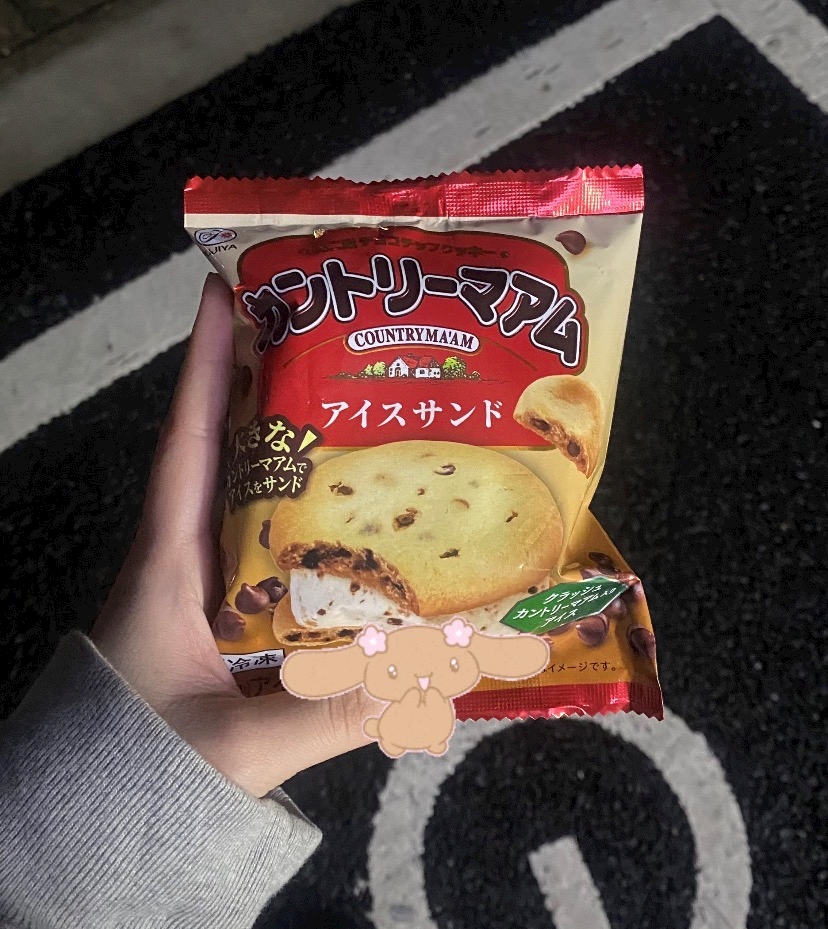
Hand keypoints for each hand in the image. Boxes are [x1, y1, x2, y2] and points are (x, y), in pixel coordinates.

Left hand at [91, 275, 378, 796]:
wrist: (93, 820)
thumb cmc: (144, 772)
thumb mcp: (236, 747)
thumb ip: (335, 719)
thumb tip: (440, 676)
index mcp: (170, 561)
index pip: (186, 442)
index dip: (204, 366)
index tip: (225, 293)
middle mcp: (183, 556)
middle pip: (221, 450)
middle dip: (259, 389)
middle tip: (320, 341)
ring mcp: (200, 584)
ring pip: (246, 497)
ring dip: (286, 450)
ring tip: (349, 410)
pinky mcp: (219, 615)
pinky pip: (265, 549)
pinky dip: (301, 521)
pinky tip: (350, 523)